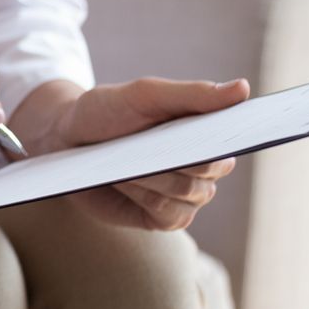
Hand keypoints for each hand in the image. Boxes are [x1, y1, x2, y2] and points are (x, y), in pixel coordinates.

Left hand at [39, 77, 249, 231]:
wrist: (65, 140)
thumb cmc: (107, 111)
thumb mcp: (144, 94)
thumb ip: (193, 95)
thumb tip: (243, 89)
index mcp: (205, 131)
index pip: (231, 139)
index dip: (229, 138)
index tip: (217, 132)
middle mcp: (203, 166)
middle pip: (210, 169)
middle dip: (175, 156)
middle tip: (143, 144)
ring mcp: (186, 196)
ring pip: (188, 193)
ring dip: (153, 176)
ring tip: (123, 160)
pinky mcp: (164, 219)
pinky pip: (170, 215)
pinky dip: (146, 198)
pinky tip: (123, 181)